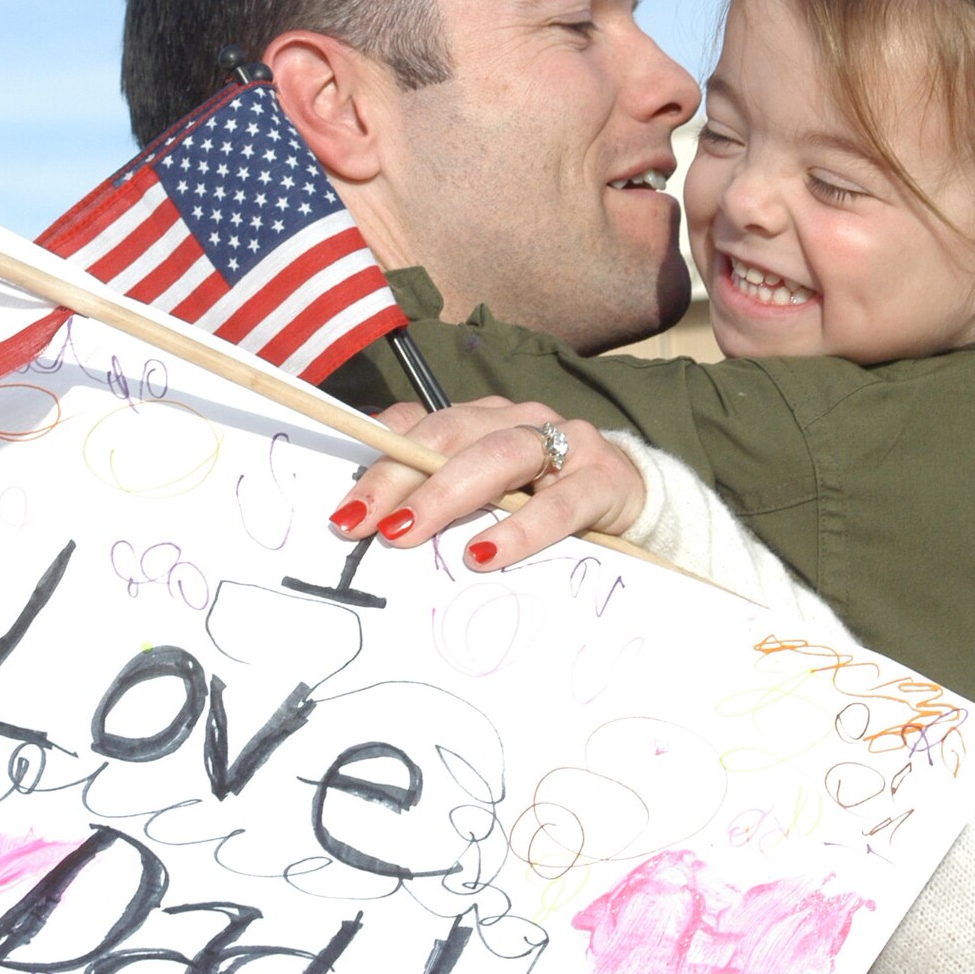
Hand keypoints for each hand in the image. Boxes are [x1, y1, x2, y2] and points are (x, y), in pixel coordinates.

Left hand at [328, 396, 648, 570]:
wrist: (631, 495)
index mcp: (482, 419)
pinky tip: (485, 555)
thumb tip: (376, 528)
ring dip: (444, 495)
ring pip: (496, 456)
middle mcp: (517, 419)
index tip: (342, 510)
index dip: (378, 461)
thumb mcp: (492, 493)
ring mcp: (563, 443)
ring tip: (405, 533)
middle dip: (397, 478)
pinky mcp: (600, 479)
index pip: (418, 423)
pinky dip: (518, 530)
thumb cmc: (546, 497)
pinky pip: (556, 505)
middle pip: (447, 434)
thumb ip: (445, 497)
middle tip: (360, 524)